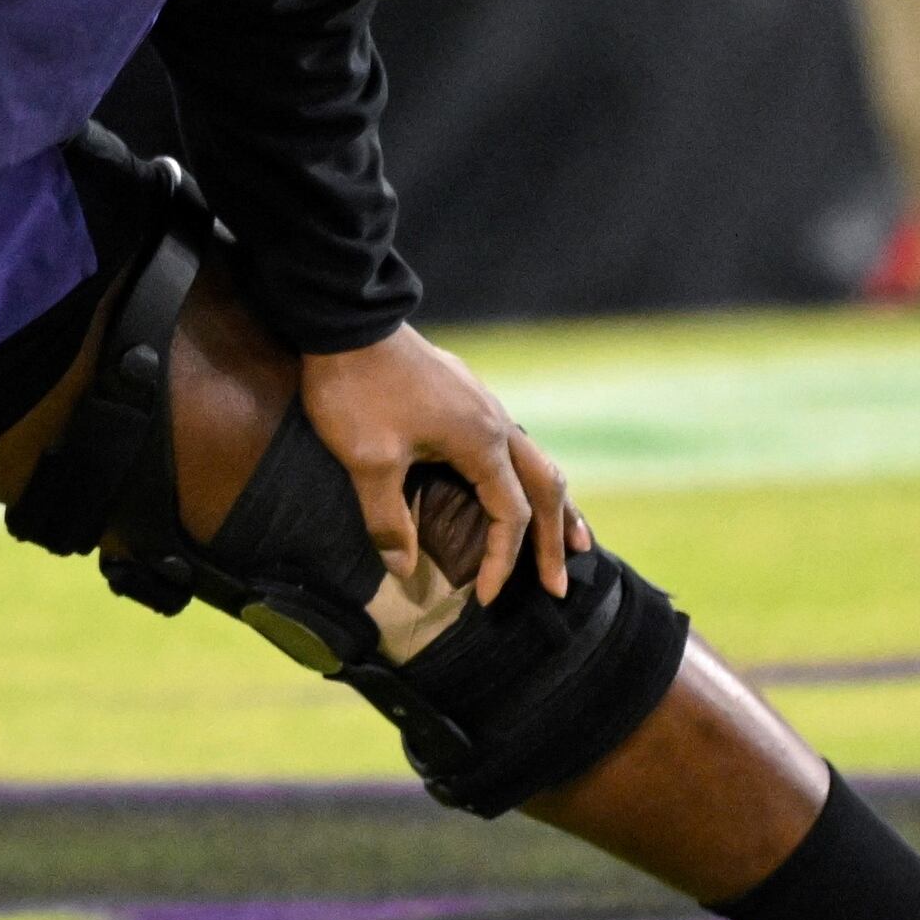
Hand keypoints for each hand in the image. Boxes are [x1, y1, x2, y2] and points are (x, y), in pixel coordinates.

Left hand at [299, 325, 586, 605]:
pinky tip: (514, 485)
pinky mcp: (465, 395)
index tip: (487, 599)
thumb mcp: (367, 462)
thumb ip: (388, 520)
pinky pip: (513, 445)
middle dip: (556, 539)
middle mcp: (496, 423)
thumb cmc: (357, 392)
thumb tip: (403, 569)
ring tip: (573, 538)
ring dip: (553, 504)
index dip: (504, 561)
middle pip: (545, 488)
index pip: (511, 515)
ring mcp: (484, 405)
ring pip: (535, 461)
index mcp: (481, 442)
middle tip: (561, 586)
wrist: (345, 320)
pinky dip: (525, 477)